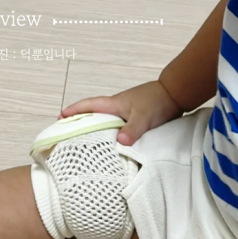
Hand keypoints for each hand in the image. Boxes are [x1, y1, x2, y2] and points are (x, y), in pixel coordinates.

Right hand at [59, 80, 181, 145]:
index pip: (89, 106)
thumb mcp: (144, 117)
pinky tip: (111, 143)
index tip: (60, 117)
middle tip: (67, 132)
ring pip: (105, 121)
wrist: (176, 94)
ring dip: (95, 128)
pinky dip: (110, 133)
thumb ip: (132, 129)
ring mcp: (126, 112)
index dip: (74, 111)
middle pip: (93, 114)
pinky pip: (117, 126)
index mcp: (114, 104)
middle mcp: (117, 107)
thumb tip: (120, 141)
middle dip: (80, 121)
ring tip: (86, 141)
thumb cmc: (158, 100)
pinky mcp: (134, 118)